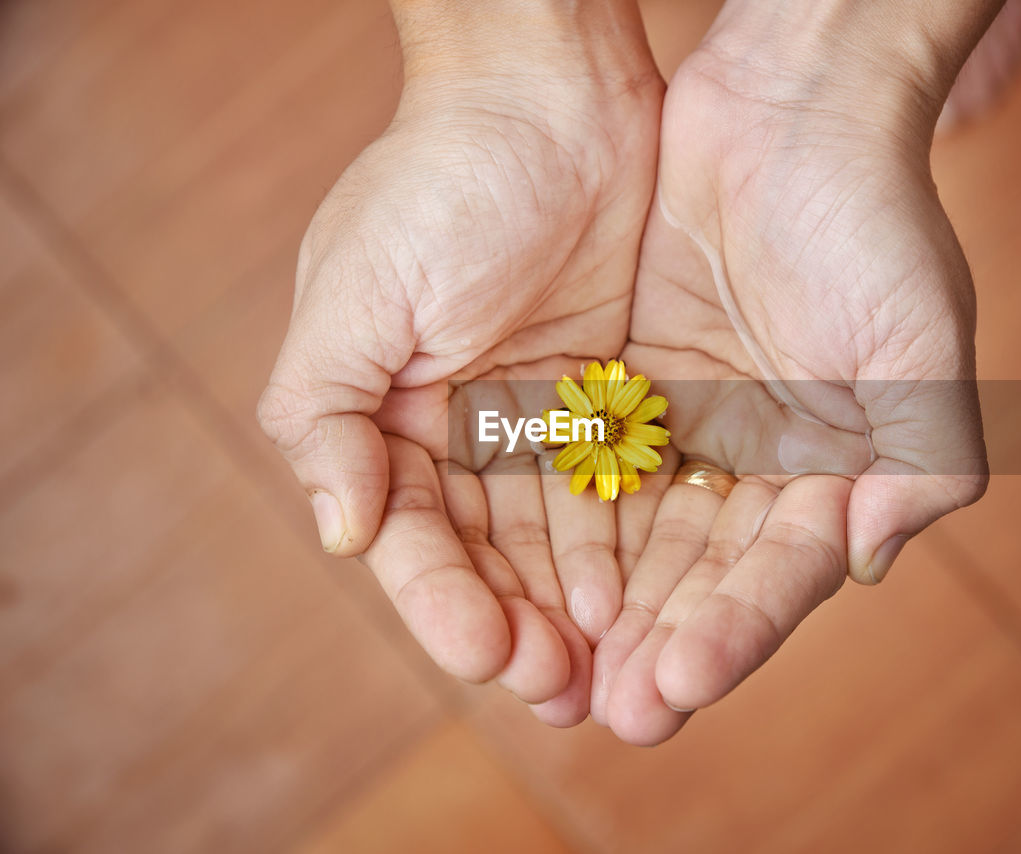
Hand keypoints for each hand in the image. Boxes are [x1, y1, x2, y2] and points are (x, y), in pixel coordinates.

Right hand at [257, 2, 661, 725]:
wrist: (549, 93)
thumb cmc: (437, 180)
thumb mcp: (352, 292)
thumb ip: (325, 416)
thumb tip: (341, 535)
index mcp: (392, 422)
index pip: (414, 538)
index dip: (445, 602)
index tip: (488, 654)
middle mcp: (468, 434)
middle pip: (494, 558)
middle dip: (524, 627)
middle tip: (566, 691)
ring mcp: (548, 421)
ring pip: (564, 540)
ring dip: (584, 609)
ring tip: (617, 673)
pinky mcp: (619, 399)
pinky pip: (626, 489)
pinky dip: (636, 545)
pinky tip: (654, 597)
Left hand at [594, 14, 989, 743]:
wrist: (791, 107)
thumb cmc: (870, 219)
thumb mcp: (920, 345)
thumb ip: (921, 466)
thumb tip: (866, 566)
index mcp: (837, 465)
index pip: (781, 569)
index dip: (735, 631)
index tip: (676, 684)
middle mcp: (764, 457)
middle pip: (707, 571)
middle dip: (661, 641)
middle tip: (611, 713)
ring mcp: (695, 420)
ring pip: (644, 532)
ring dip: (608, 603)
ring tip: (560, 672)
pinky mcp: (634, 380)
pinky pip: (595, 462)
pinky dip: (570, 518)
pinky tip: (533, 574)